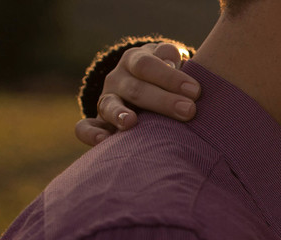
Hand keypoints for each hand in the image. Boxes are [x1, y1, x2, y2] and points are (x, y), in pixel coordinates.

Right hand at [75, 42, 200, 146]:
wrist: (146, 85)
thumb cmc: (169, 76)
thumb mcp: (170, 61)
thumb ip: (171, 58)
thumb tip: (171, 60)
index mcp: (135, 61)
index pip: (146, 65)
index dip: (170, 77)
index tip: (195, 91)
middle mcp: (117, 79)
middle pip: (135, 89)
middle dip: (162, 101)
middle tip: (189, 111)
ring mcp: (106, 100)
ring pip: (109, 105)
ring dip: (120, 114)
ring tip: (131, 123)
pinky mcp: (99, 122)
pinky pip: (86, 127)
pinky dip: (91, 134)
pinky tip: (103, 140)